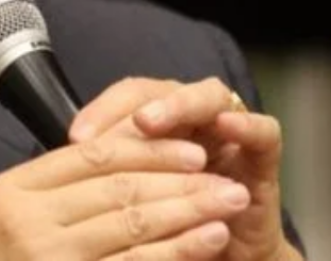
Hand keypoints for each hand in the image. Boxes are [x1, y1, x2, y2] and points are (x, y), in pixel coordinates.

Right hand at [0, 135, 250, 259]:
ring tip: (228, 202)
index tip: (191, 150)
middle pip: (117, 186)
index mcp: (10, 191)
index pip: (90, 157)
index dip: (147, 150)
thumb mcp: (2, 222)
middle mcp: (25, 219)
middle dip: (180, 179)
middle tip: (224, 176)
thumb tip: (117, 166)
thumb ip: (47, 195)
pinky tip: (207, 241)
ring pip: (131, 223)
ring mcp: (45, 255)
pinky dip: (175, 251)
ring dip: (188, 211)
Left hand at [69, 77, 303, 260]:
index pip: (124, 100)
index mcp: (156, 127)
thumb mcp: (129, 208)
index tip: (74, 136)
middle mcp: (190, 123)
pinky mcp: (264, 161)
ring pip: (209, 98)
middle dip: (133, 107)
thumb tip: (66, 157)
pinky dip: (246, 125)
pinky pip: (264, 133)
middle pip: (162, 93)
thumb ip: (108, 178)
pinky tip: (226, 125)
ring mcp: (228, 137)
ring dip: (180, 105)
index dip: (100, 112)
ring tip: (151, 120)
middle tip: (116, 124)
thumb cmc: (169, 237)